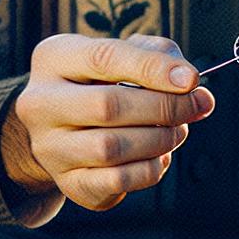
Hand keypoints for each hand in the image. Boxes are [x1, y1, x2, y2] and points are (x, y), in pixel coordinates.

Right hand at [3, 33, 215, 211]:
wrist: (67, 130)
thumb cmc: (105, 83)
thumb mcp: (126, 55)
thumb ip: (158, 57)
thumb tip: (190, 83)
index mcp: (55, 58)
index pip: (105, 58)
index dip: (153, 69)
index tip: (192, 80)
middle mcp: (40, 103)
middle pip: (108, 106)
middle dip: (165, 107)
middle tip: (198, 105)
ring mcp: (50, 147)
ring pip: (112, 148)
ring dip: (160, 139)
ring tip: (178, 130)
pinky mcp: (69, 183)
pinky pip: (117, 181)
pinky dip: (150, 169)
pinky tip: (159, 156)